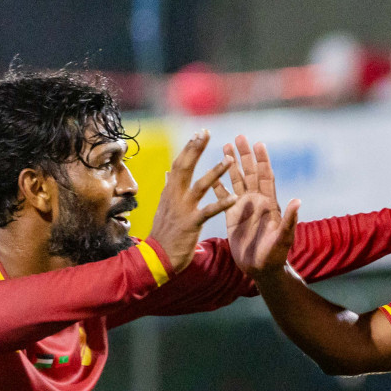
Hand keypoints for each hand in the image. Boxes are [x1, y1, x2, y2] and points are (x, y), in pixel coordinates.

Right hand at [146, 130, 236, 272]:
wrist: (156, 257)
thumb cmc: (163, 233)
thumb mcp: (163, 207)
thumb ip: (168, 189)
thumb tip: (167, 173)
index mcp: (170, 191)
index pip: (179, 163)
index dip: (190, 148)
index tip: (200, 133)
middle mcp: (174, 196)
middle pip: (185, 167)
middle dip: (196, 149)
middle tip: (207, 133)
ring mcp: (183, 209)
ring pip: (200, 186)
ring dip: (215, 171)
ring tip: (230, 159)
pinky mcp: (191, 223)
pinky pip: (208, 211)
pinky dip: (221, 204)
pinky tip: (234, 198)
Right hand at [219, 136, 299, 280]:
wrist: (262, 270)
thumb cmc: (276, 255)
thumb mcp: (284, 238)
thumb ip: (289, 220)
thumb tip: (298, 201)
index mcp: (268, 204)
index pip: (265, 177)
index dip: (262, 161)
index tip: (259, 144)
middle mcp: (256, 202)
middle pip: (250, 173)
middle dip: (245, 155)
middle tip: (239, 137)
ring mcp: (243, 208)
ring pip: (237, 181)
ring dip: (231, 164)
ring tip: (224, 147)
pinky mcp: (232, 217)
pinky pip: (223, 197)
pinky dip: (218, 186)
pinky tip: (211, 175)